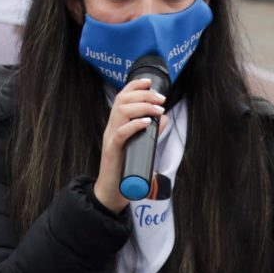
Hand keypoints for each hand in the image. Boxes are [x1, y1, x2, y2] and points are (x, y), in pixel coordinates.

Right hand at [93, 78, 166, 213]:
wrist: (112, 191)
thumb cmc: (127, 167)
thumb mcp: (142, 146)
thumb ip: (152, 132)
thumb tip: (163, 118)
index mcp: (117, 124)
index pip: (122, 97)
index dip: (134, 86)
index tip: (149, 81)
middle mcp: (111, 128)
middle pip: (122, 101)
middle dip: (143, 94)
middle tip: (161, 98)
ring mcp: (110, 138)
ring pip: (121, 112)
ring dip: (142, 106)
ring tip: (158, 109)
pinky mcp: (112, 151)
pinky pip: (121, 133)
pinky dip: (134, 125)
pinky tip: (146, 122)